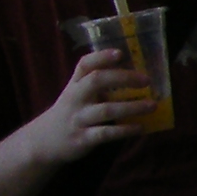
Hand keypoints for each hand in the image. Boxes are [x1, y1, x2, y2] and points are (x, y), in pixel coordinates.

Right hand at [35, 47, 154, 161]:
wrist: (44, 141)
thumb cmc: (70, 112)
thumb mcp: (76, 94)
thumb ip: (97, 84)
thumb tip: (135, 75)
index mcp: (75, 84)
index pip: (85, 65)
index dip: (102, 57)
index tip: (120, 53)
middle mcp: (75, 98)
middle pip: (96, 81)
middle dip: (123, 78)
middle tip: (146, 80)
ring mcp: (79, 118)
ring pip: (106, 109)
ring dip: (132, 107)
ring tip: (152, 105)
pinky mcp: (83, 139)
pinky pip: (106, 133)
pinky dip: (125, 130)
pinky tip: (140, 127)